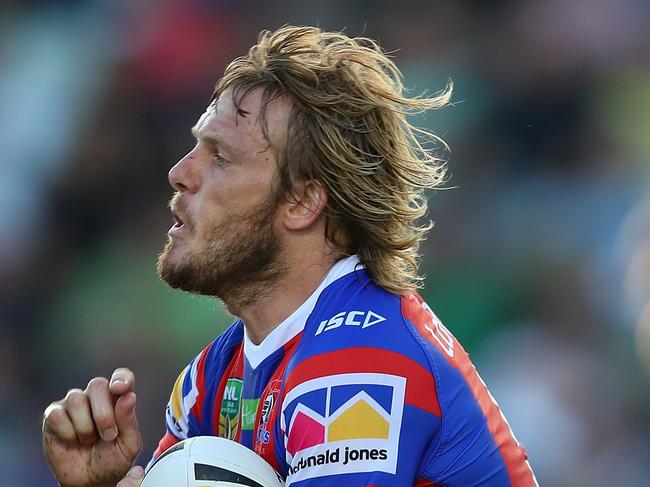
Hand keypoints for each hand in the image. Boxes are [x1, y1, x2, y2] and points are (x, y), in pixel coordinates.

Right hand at [42, 368, 142, 486]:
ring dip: (85, 426)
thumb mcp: (128, 444)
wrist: (90, 481)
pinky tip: (72, 441)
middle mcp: (96, 397)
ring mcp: (74, 404)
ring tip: (89, 441)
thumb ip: (129, 420)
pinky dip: (67, 432)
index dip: (121, 378)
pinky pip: (57, 415)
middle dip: (104, 413)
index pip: (122, 377)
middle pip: (97, 384)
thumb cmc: (112, 460)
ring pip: (76, 398)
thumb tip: (129, 396)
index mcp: (118, 399)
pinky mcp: (53, 416)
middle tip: (108, 435)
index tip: (119, 389)